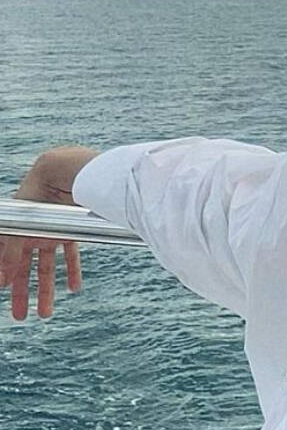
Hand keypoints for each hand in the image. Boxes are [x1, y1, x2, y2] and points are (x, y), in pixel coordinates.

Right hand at [2, 146, 97, 320]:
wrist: (60, 174)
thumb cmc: (33, 195)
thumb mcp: (18, 228)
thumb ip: (9, 253)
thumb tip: (2, 280)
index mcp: (15, 235)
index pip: (8, 265)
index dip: (7, 282)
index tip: (5, 301)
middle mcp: (31, 237)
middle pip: (25, 272)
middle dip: (22, 295)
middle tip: (20, 317)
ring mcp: (51, 235)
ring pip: (47, 268)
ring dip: (46, 290)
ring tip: (45, 313)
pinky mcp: (70, 230)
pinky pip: (70, 255)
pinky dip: (72, 271)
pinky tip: (74, 288)